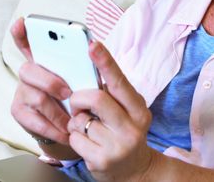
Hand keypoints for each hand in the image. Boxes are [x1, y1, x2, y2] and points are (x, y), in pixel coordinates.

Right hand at [9, 17, 72, 145]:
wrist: (70, 128)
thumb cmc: (78, 98)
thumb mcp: (83, 81)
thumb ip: (82, 68)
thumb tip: (93, 53)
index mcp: (44, 59)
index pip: (28, 41)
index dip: (23, 31)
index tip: (22, 21)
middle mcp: (28, 73)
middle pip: (29, 69)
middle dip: (51, 82)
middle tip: (68, 94)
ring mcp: (21, 92)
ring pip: (37, 97)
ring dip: (58, 112)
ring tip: (73, 120)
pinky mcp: (18, 111)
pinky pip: (35, 120)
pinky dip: (54, 128)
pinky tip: (65, 132)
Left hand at [67, 41, 154, 181]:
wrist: (135, 171)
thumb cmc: (124, 132)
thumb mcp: (126, 111)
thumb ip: (111, 92)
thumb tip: (89, 63)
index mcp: (138, 109)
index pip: (119, 81)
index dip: (105, 62)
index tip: (92, 44)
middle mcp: (132, 127)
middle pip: (96, 99)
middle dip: (79, 99)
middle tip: (78, 104)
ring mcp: (117, 146)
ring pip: (81, 120)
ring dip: (76, 122)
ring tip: (87, 128)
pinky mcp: (101, 160)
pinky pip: (75, 139)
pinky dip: (75, 137)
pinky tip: (87, 143)